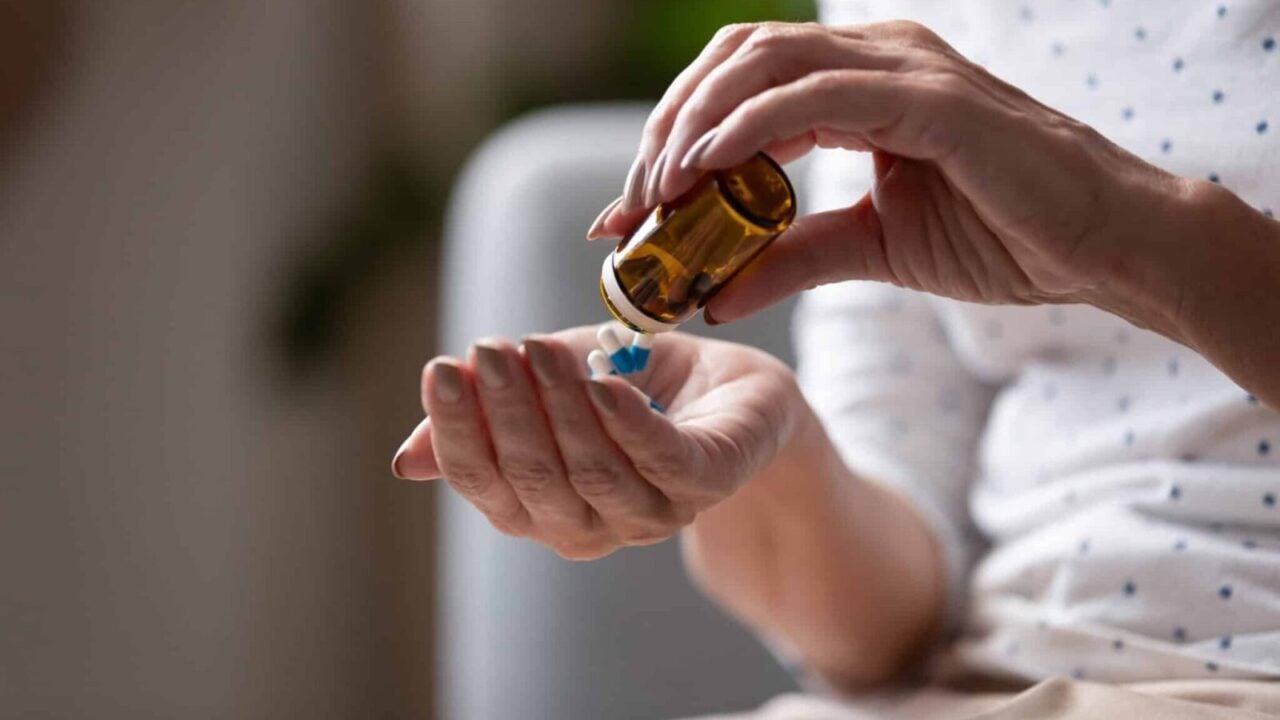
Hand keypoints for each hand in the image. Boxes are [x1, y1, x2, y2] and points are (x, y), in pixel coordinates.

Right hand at [392, 326, 800, 559]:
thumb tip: (406, 460)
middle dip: (507, 412)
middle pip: (535, 480)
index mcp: (542, 507)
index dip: (459, 431)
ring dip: (561, 409)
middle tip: (492, 349)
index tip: (442, 369)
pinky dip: (628, 427)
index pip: (485, 482)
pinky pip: (664, 463)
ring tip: (539, 349)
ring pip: (593, 472)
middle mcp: (592, 524)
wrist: (730, 390)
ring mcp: (653, 511)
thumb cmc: (631, 389)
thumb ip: (488, 416)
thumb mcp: (548, 391)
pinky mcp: (707, 482)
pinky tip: (603, 385)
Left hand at [585, 20, 1206, 335]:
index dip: (672, 140)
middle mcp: (875, 58)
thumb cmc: (1001, 237)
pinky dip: (747, 128)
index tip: (628, 213)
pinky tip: (704, 170)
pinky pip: (813, 96)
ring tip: (655, 194)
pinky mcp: (929, 99)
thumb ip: (790, 259)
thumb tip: (713, 295)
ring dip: (694, 127)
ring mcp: (903, 68)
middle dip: (667, 131)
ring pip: (760, 66)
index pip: (738, 88)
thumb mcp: (870, 250)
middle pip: (732, 63)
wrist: (1102, 248)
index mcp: (859, 84)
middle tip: (629, 206)